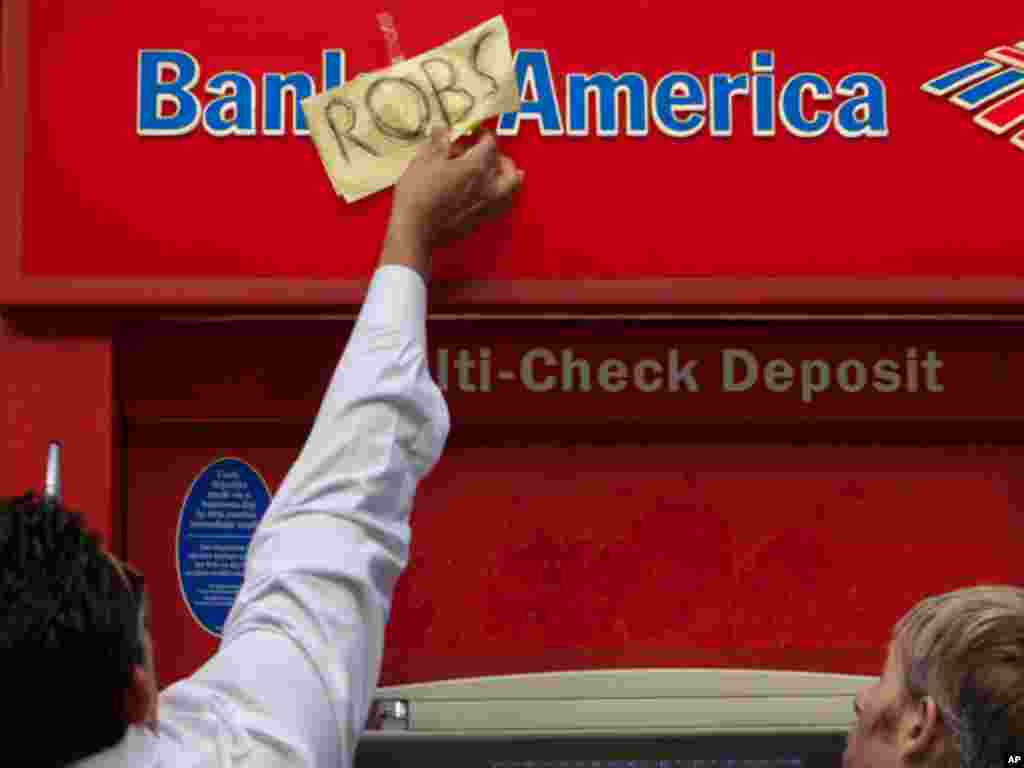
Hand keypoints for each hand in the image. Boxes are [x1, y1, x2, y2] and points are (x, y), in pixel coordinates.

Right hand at [383, 127, 523, 276]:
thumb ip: (438, 144)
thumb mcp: (423, 161)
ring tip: (498, 174)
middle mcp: (488, 186)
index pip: (489, 145)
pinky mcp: (481, 220)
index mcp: (475, 167)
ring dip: (508, 178)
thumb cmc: (417, 193)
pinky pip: (500, 205)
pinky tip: (488, 193)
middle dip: (502, 158)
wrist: (415, 229)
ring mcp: (487, 206)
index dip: (484, 135)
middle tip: (492, 154)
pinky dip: (500, 196)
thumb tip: (442, 129)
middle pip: (509, 169)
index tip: (477, 133)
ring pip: (511, 190)